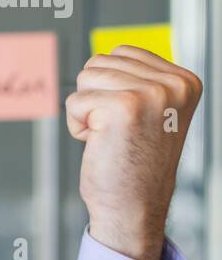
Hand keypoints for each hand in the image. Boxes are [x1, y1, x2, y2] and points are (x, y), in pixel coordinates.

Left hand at [65, 46, 202, 259]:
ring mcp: (151, 94)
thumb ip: (139, 79)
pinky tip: (100, 144)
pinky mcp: (123, 108)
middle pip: (99, 62)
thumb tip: (107, 55)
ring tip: (110, 137)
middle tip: (118, 132)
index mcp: (185, 81)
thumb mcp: (152, 111)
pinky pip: (74, 102)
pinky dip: (77, 125)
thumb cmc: (134, 161)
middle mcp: (173, 85)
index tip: (131, 120)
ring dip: (86, 110)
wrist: (133, 206)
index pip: (122, 52)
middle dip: (96, 97)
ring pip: (85, 78)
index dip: (111, 87)